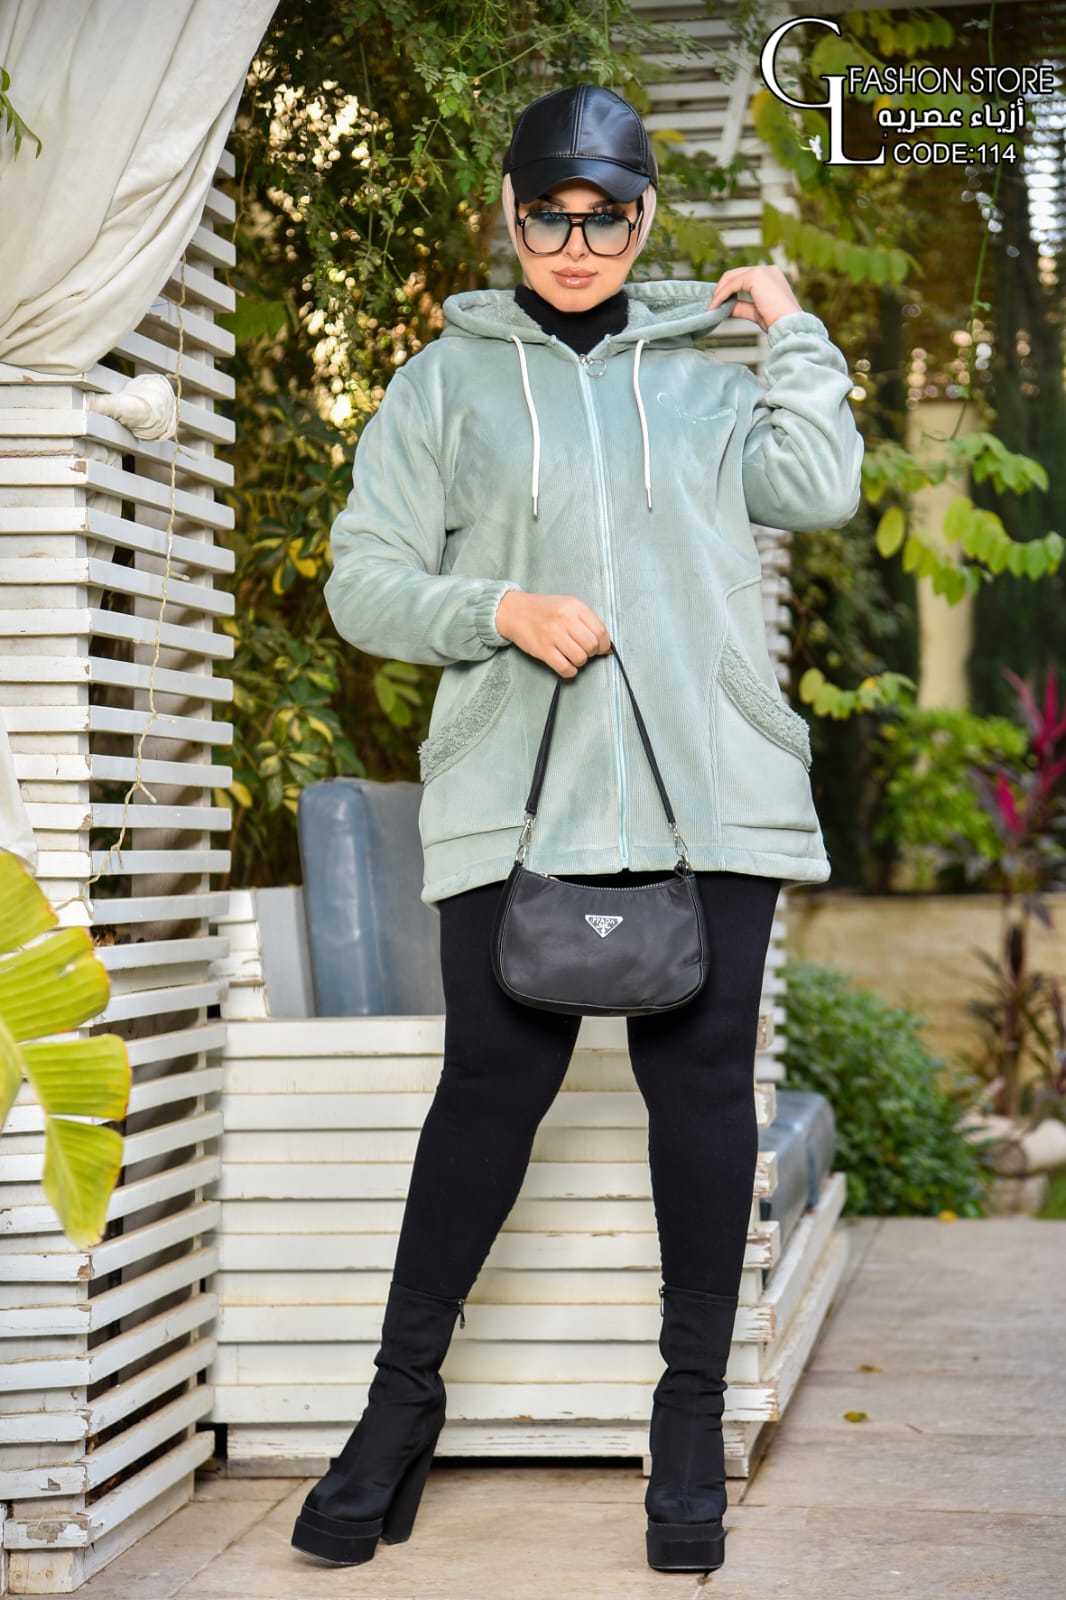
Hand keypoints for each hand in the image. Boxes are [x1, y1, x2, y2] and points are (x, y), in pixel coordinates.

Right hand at [495, 590, 611, 678]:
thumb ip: (587, 622)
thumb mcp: (567, 606)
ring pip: (580, 658)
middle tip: (583, 651)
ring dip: (580, 662)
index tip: (600, 648)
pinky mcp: (543, 650)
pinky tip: (567, 665)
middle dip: (591, 653)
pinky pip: (565, 668)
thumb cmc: (543, 610)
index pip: (600, 631)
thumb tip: (606, 647)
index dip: (604, 644)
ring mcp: (553, 635)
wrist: (513, 611)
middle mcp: (564, 619)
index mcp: (574, 606)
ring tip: (572, 656)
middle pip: (591, 646)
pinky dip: (570, 671)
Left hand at [708, 264, 802, 332]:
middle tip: (712, 305)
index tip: (719, 303)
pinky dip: (721, 295)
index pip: (744, 277)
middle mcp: (767, 269)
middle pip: (735, 274)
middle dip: (721, 289)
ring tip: (712, 307)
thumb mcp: (756, 311)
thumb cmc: (778, 322)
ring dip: (719, 293)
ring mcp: (762, 271)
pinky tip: (716, 306)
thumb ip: (742, 306)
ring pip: (731, 278)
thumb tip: (726, 306)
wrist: (788, 324)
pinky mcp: (755, 276)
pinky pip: (731, 285)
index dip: (729, 289)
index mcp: (771, 275)